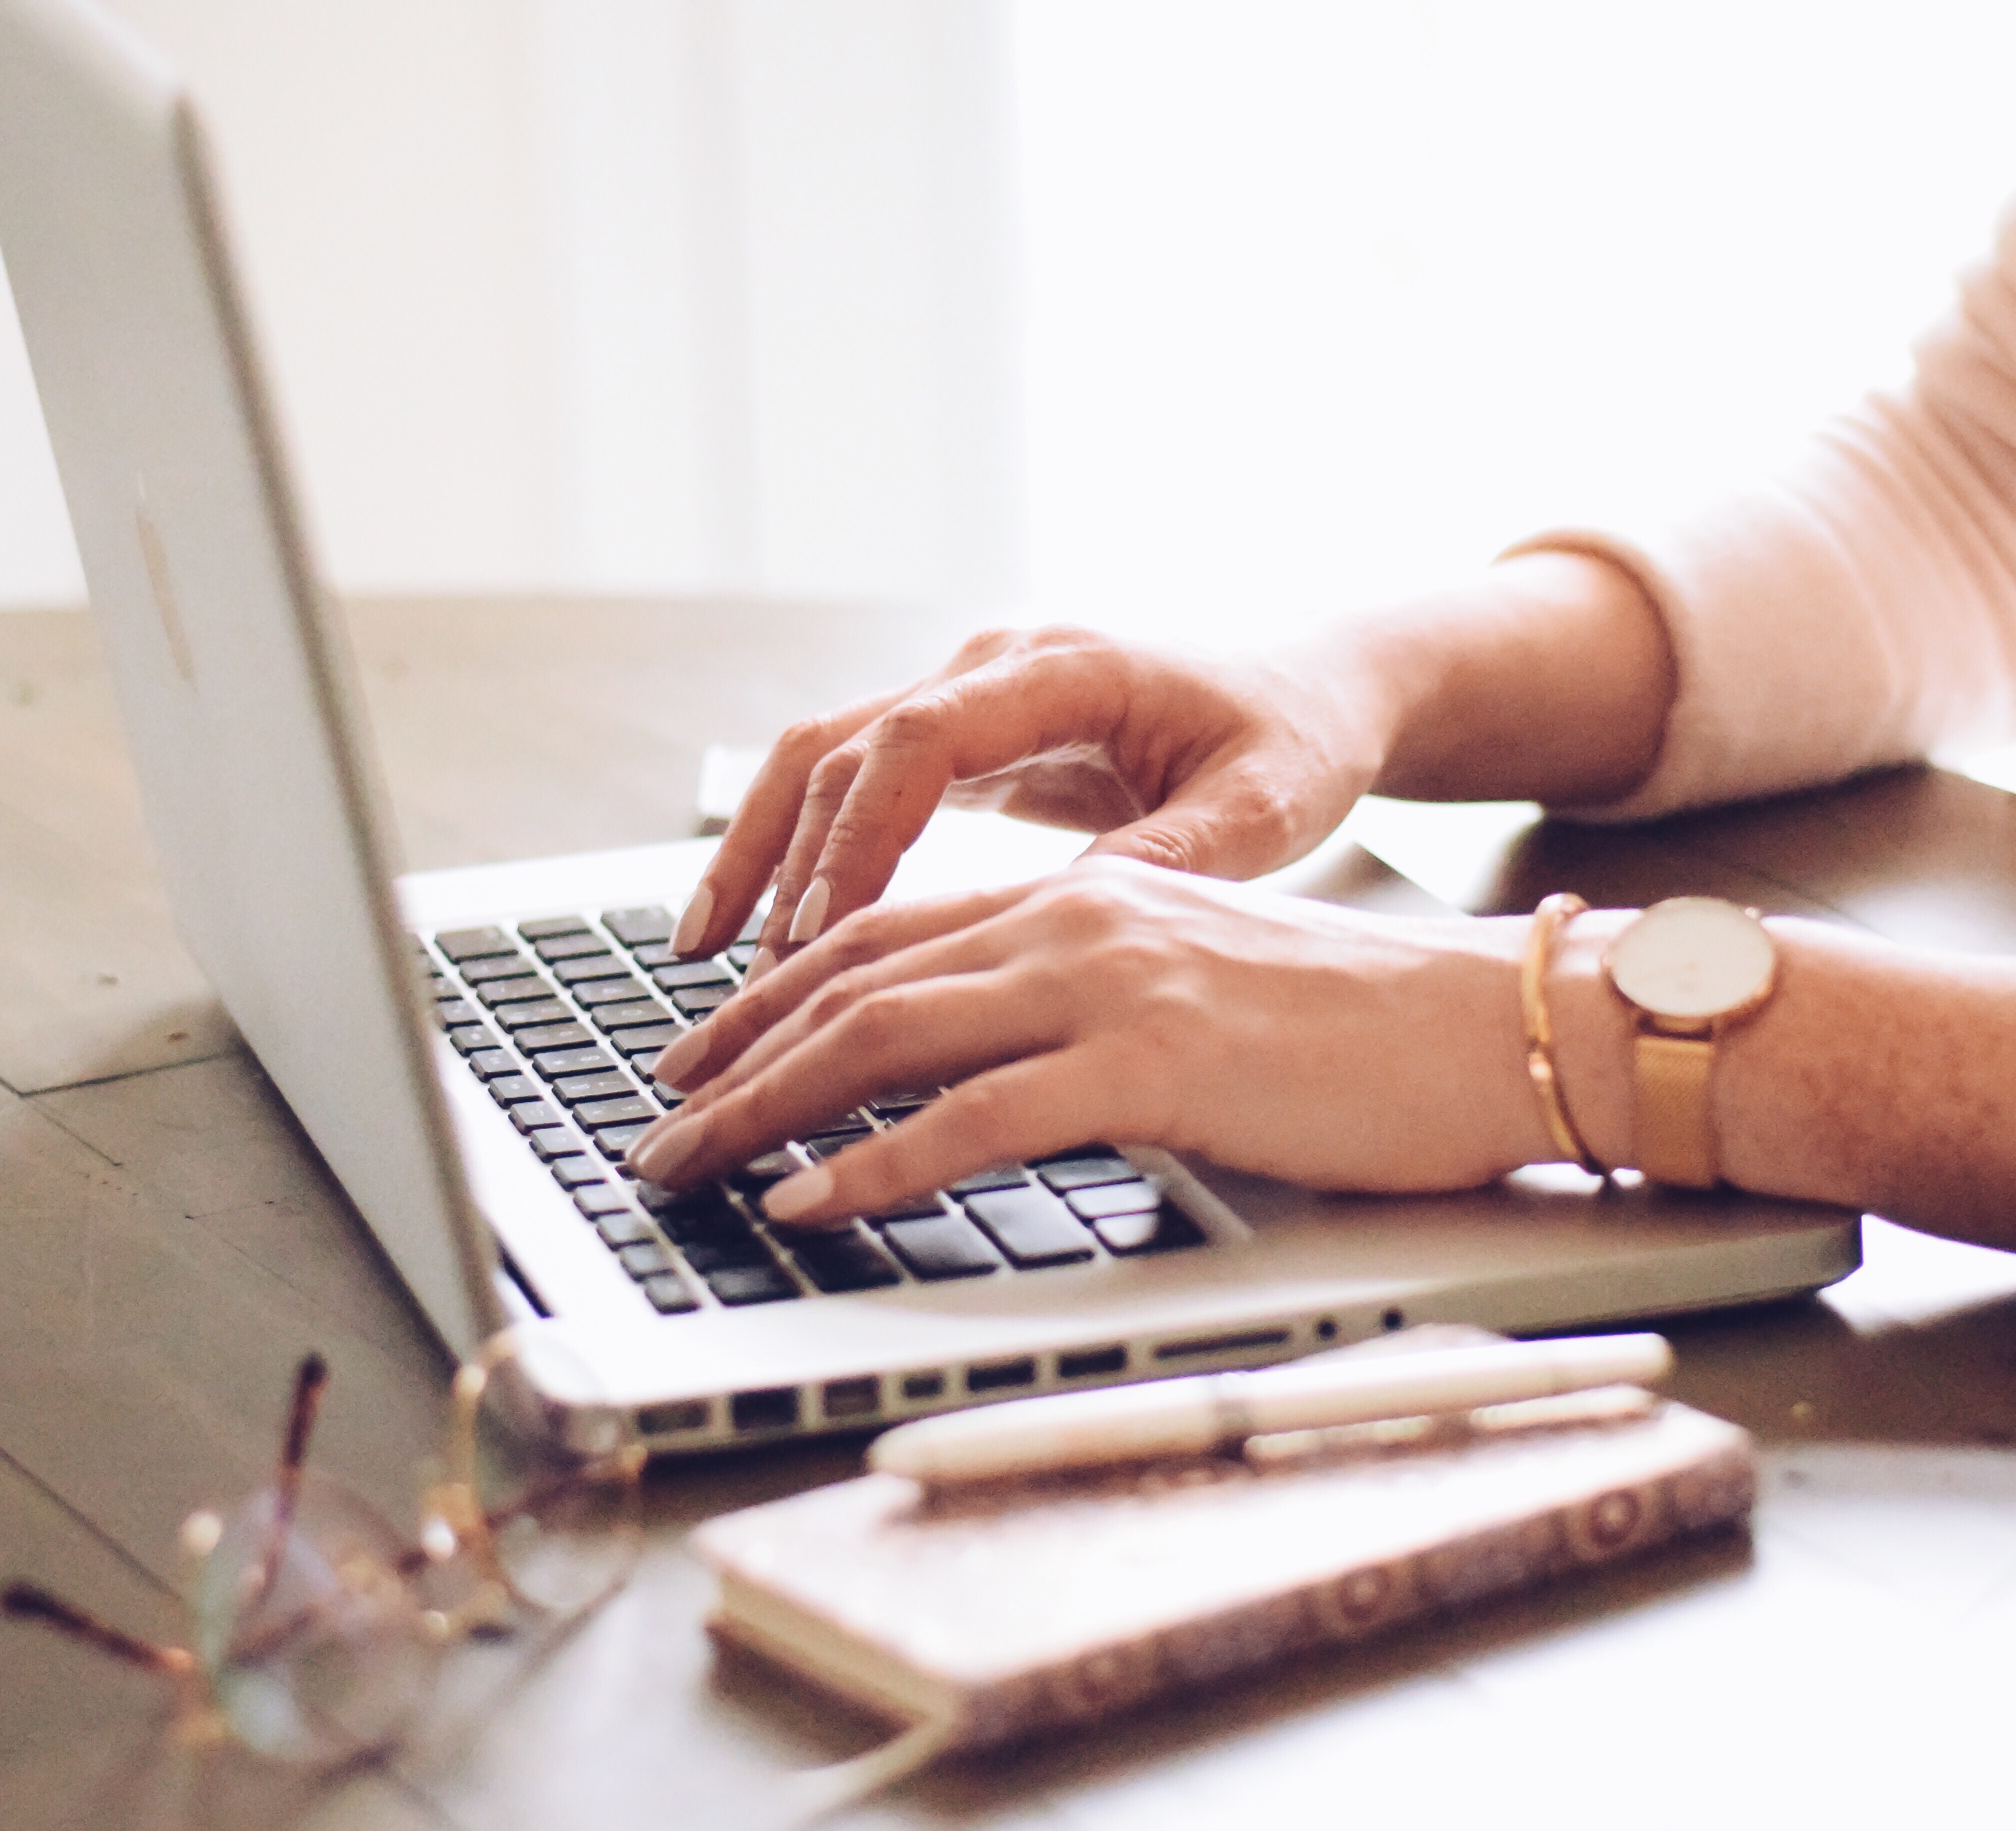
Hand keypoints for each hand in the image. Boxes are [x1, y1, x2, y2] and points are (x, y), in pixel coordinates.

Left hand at [625, 857, 1552, 1223]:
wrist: (1482, 1026)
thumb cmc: (1358, 1033)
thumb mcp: (1198, 996)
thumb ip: (1095, 1015)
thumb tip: (999, 1081)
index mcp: (1088, 897)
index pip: (889, 934)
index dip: (776, 994)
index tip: (705, 1054)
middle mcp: (1080, 918)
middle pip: (855, 977)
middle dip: (733, 1057)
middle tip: (656, 1126)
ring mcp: (1113, 985)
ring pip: (886, 1034)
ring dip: (765, 1109)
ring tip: (686, 1171)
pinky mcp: (1153, 1064)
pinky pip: (974, 1117)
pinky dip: (874, 1165)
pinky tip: (809, 1204)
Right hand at [669, 625, 1394, 971]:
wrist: (1310, 693)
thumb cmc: (1294, 739)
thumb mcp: (1261, 807)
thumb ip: (1166, 859)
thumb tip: (1056, 928)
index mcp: (1068, 668)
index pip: (921, 738)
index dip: (862, 836)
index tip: (826, 932)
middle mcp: (999, 667)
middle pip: (843, 747)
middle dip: (782, 860)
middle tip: (744, 978)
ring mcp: (972, 699)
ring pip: (824, 763)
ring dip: (764, 855)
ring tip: (705, 959)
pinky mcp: (966, 743)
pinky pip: (855, 790)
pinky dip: (802, 856)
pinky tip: (766, 939)